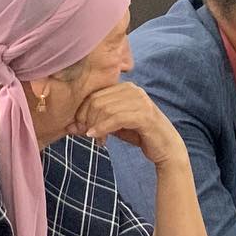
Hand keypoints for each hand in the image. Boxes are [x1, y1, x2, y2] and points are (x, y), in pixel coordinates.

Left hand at [68, 82, 185, 165]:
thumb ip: (96, 121)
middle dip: (86, 120)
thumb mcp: (114, 125)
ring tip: (97, 139)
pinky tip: (99, 138)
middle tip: (87, 135)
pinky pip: (116, 118)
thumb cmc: (140, 134)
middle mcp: (134, 90)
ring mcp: (141, 101)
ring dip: (95, 126)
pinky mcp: (144, 115)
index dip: (81, 112)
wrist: (166, 147)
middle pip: (96, 101)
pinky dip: (103, 129)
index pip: (94, 95)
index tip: (79, 129)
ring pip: (104, 109)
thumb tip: (69, 126)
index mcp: (126, 88)